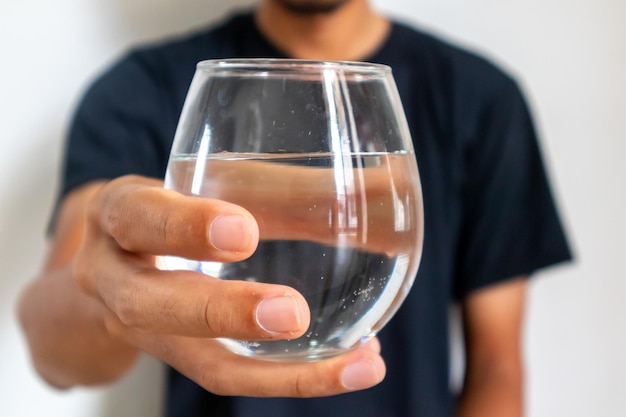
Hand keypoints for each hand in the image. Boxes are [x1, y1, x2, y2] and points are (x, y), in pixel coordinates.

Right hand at [73, 175, 385, 395]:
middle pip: (150, 305)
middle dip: (220, 312)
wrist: (119, 255)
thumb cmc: (181, 208)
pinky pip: (230, 376)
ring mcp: (146, 329)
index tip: (242, 230)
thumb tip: (393, 182)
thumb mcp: (218, 186)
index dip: (182, 227)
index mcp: (121, 214)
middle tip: (291, 314)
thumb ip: (293, 188)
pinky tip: (350, 365)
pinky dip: (293, 377)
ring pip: (198, 362)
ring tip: (357, 363)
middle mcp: (116, 277)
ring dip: (281, 372)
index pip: (137, 216)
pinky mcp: (182, 358)